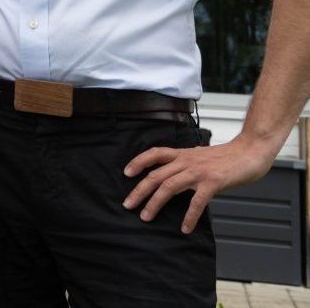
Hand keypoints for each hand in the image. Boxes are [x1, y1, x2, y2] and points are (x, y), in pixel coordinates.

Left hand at [122, 135, 276, 233]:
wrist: (251, 151)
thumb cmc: (228, 157)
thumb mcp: (201, 156)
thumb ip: (188, 164)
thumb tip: (177, 174)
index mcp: (183, 154)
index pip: (154, 154)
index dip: (138, 162)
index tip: (126, 173)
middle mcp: (187, 161)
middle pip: (156, 175)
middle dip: (139, 190)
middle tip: (128, 204)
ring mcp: (199, 171)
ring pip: (169, 186)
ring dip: (154, 203)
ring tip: (146, 217)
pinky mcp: (213, 182)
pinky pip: (197, 201)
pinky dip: (189, 216)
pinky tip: (185, 227)